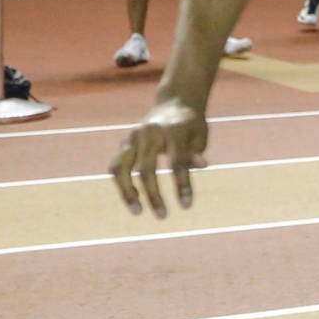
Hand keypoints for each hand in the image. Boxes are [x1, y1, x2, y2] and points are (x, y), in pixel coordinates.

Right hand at [110, 98, 210, 216]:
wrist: (174, 102)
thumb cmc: (191, 124)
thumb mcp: (201, 134)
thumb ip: (197, 151)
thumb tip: (201, 165)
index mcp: (173, 130)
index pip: (177, 163)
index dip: (182, 185)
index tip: (186, 206)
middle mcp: (150, 133)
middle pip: (146, 169)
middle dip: (154, 195)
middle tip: (163, 216)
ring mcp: (134, 137)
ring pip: (122, 168)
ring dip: (128, 192)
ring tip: (137, 212)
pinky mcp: (125, 142)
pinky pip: (117, 166)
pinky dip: (122, 183)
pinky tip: (134, 198)